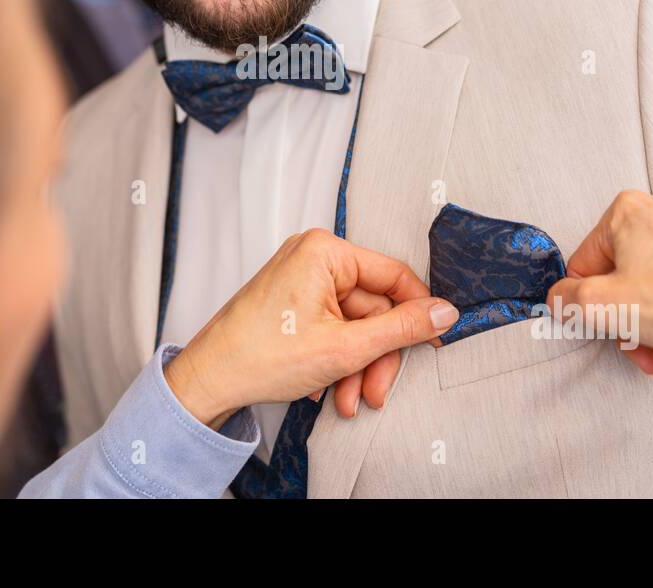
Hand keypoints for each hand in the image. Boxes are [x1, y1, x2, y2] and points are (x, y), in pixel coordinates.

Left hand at [165, 228, 458, 427]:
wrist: (208, 381)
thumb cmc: (261, 357)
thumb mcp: (345, 348)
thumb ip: (401, 329)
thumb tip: (444, 313)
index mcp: (325, 252)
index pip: (394, 276)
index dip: (418, 313)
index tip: (435, 343)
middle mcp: (312, 257)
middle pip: (372, 308)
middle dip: (375, 357)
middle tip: (376, 393)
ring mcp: (300, 279)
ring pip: (353, 325)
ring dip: (356, 367)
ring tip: (347, 401)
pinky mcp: (292, 302)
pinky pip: (331, 327)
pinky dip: (335, 360)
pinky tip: (323, 389)